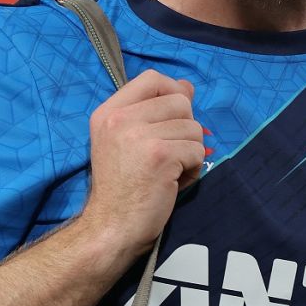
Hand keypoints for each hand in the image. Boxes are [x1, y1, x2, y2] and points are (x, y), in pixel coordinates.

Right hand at [81, 70, 208, 257]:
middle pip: (180, 101)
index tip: (174, 117)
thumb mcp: (126, 141)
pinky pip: (197, 150)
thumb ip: (153, 112)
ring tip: (170, 171)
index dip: (173, 92)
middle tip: (171, 154)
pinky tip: (174, 182)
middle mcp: (120, 119)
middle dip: (186, 129)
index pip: (152, 78)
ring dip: (190, 152)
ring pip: (193, 127)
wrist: (112, 227)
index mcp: (108, 112)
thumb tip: (188, 86)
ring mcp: (139, 135)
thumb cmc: (122, 188)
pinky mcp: (160, 155)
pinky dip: (193, 169)